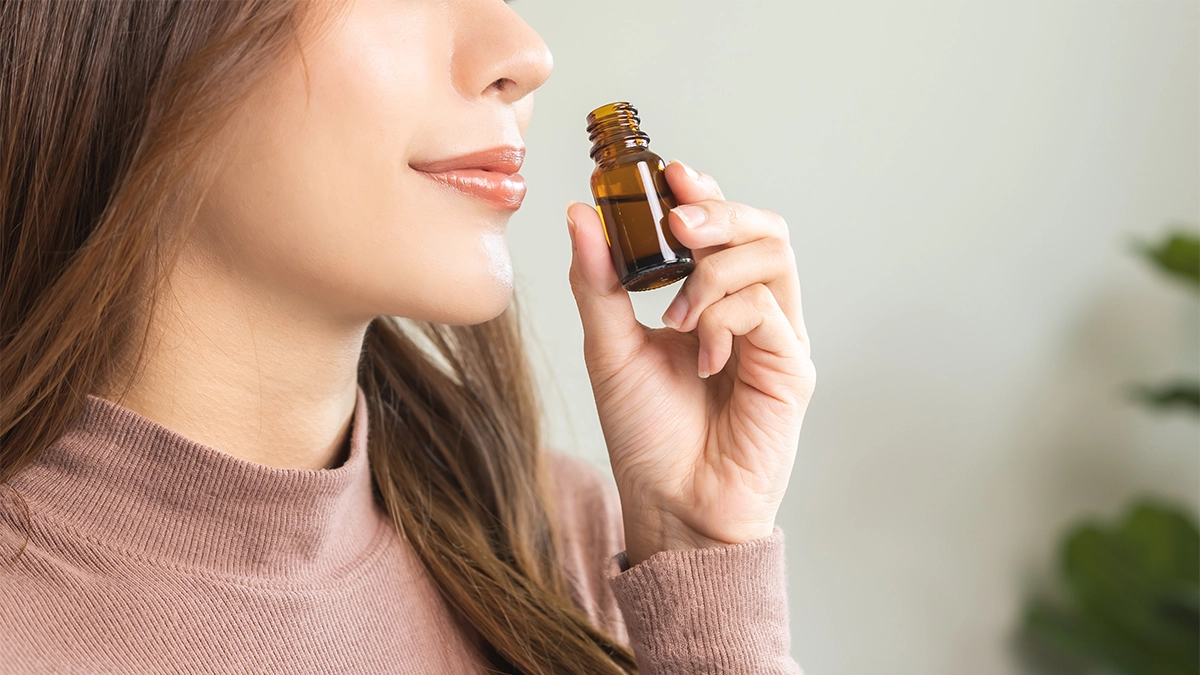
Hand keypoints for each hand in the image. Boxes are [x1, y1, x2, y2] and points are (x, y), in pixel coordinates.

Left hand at [565, 159, 815, 566]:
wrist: (671, 505)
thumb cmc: (645, 433)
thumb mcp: (609, 348)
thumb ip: (599, 282)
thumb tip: (579, 212)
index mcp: (710, 299)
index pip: (721, 226)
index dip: (702, 192)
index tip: (668, 173)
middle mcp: (751, 310)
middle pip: (762, 226)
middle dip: (719, 211)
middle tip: (676, 223)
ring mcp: (776, 336)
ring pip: (772, 255)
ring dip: (717, 267)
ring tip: (677, 311)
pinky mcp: (792, 367)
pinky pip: (768, 308)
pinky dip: (725, 317)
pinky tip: (702, 355)